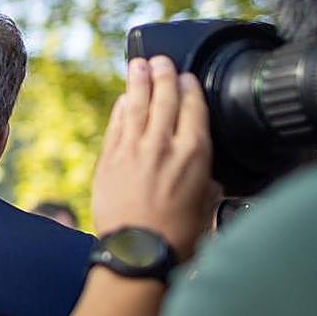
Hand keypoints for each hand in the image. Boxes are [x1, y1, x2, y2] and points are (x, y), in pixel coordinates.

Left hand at [92, 56, 218, 258]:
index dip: (189, 89)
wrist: (137, 254)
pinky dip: (120, 110)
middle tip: (160, 61)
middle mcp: (163, 146)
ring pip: (137, 106)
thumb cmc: (178, 238)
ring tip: (139, 65)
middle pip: (164, 100)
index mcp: (194, 155)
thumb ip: (206, 184)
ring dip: (138, 82)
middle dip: (163, 76)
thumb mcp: (206, 207)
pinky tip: (122, 100)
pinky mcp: (109, 160)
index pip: (193, 108)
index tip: (186, 77)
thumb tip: (207, 179)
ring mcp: (133, 150)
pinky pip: (115, 126)